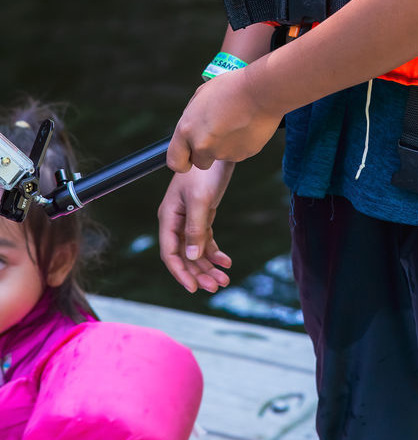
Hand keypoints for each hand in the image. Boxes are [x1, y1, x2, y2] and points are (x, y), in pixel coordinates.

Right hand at [158, 161, 234, 293]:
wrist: (219, 150)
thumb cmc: (206, 172)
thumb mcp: (201, 201)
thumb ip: (195, 229)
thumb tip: (192, 256)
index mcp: (169, 217)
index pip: (170, 253)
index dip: (180, 273)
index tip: (193, 289)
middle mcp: (176, 220)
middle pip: (185, 255)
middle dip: (199, 273)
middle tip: (218, 286)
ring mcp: (189, 218)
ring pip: (196, 250)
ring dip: (209, 266)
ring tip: (225, 279)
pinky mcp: (203, 214)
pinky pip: (206, 240)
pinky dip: (215, 252)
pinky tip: (227, 261)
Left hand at [166, 69, 280, 171]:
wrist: (262, 91)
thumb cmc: (231, 87)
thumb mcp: (201, 96)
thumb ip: (192, 118)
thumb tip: (192, 130)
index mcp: (187, 130)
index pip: (175, 161)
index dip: (181, 161)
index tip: (188, 157)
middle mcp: (203, 145)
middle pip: (200, 162)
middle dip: (206, 153)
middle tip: (218, 133)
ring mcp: (223, 152)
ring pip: (221, 156)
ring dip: (225, 145)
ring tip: (236, 121)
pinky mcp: (243, 154)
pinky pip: (238, 153)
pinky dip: (241, 143)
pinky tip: (247, 125)